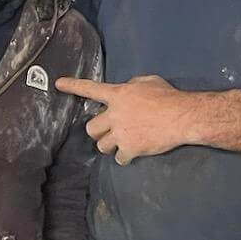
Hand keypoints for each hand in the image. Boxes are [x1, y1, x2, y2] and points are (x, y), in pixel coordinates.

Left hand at [54, 75, 191, 164]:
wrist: (182, 117)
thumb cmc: (168, 97)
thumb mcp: (148, 81)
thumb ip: (132, 85)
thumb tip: (126, 89)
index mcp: (118, 94)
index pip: (90, 88)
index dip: (73, 85)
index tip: (58, 84)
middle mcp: (115, 114)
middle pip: (91, 128)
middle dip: (97, 132)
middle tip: (107, 133)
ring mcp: (121, 132)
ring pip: (102, 146)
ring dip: (109, 146)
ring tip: (121, 143)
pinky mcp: (130, 148)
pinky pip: (119, 158)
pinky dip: (124, 157)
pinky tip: (132, 154)